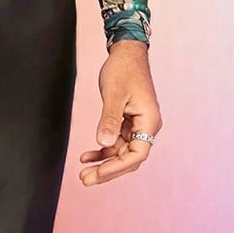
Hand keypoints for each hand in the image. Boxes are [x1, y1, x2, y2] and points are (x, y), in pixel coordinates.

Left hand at [79, 40, 160, 186]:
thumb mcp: (114, 94)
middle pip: (129, 158)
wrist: (126, 52)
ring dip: (103, 163)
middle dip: (108, 170)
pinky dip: (102, 150)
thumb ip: (109, 120)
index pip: (137, 154)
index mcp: (149, 121)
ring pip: (121, 153)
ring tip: (84, 173)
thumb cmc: (123, 69)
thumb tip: (104, 143)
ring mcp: (137, 125)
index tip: (97, 173)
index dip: (117, 167)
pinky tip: (87, 156)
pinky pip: (116, 142)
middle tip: (85, 180)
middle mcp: (146, 126)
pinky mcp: (127, 122)